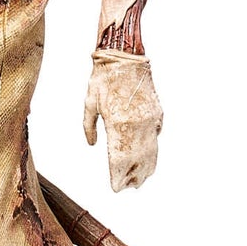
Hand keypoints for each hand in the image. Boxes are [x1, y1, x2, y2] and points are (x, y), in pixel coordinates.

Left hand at [83, 51, 161, 190]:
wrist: (125, 56)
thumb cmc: (104, 78)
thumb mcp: (89, 102)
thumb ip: (89, 126)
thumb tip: (92, 144)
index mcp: (118, 123)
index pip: (119, 158)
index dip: (118, 176)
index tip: (116, 189)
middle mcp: (137, 124)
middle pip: (137, 160)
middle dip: (132, 176)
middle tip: (128, 189)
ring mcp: (150, 119)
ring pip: (150, 151)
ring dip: (145, 168)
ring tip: (140, 182)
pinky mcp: (158, 114)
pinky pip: (156, 138)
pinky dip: (152, 152)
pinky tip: (148, 161)